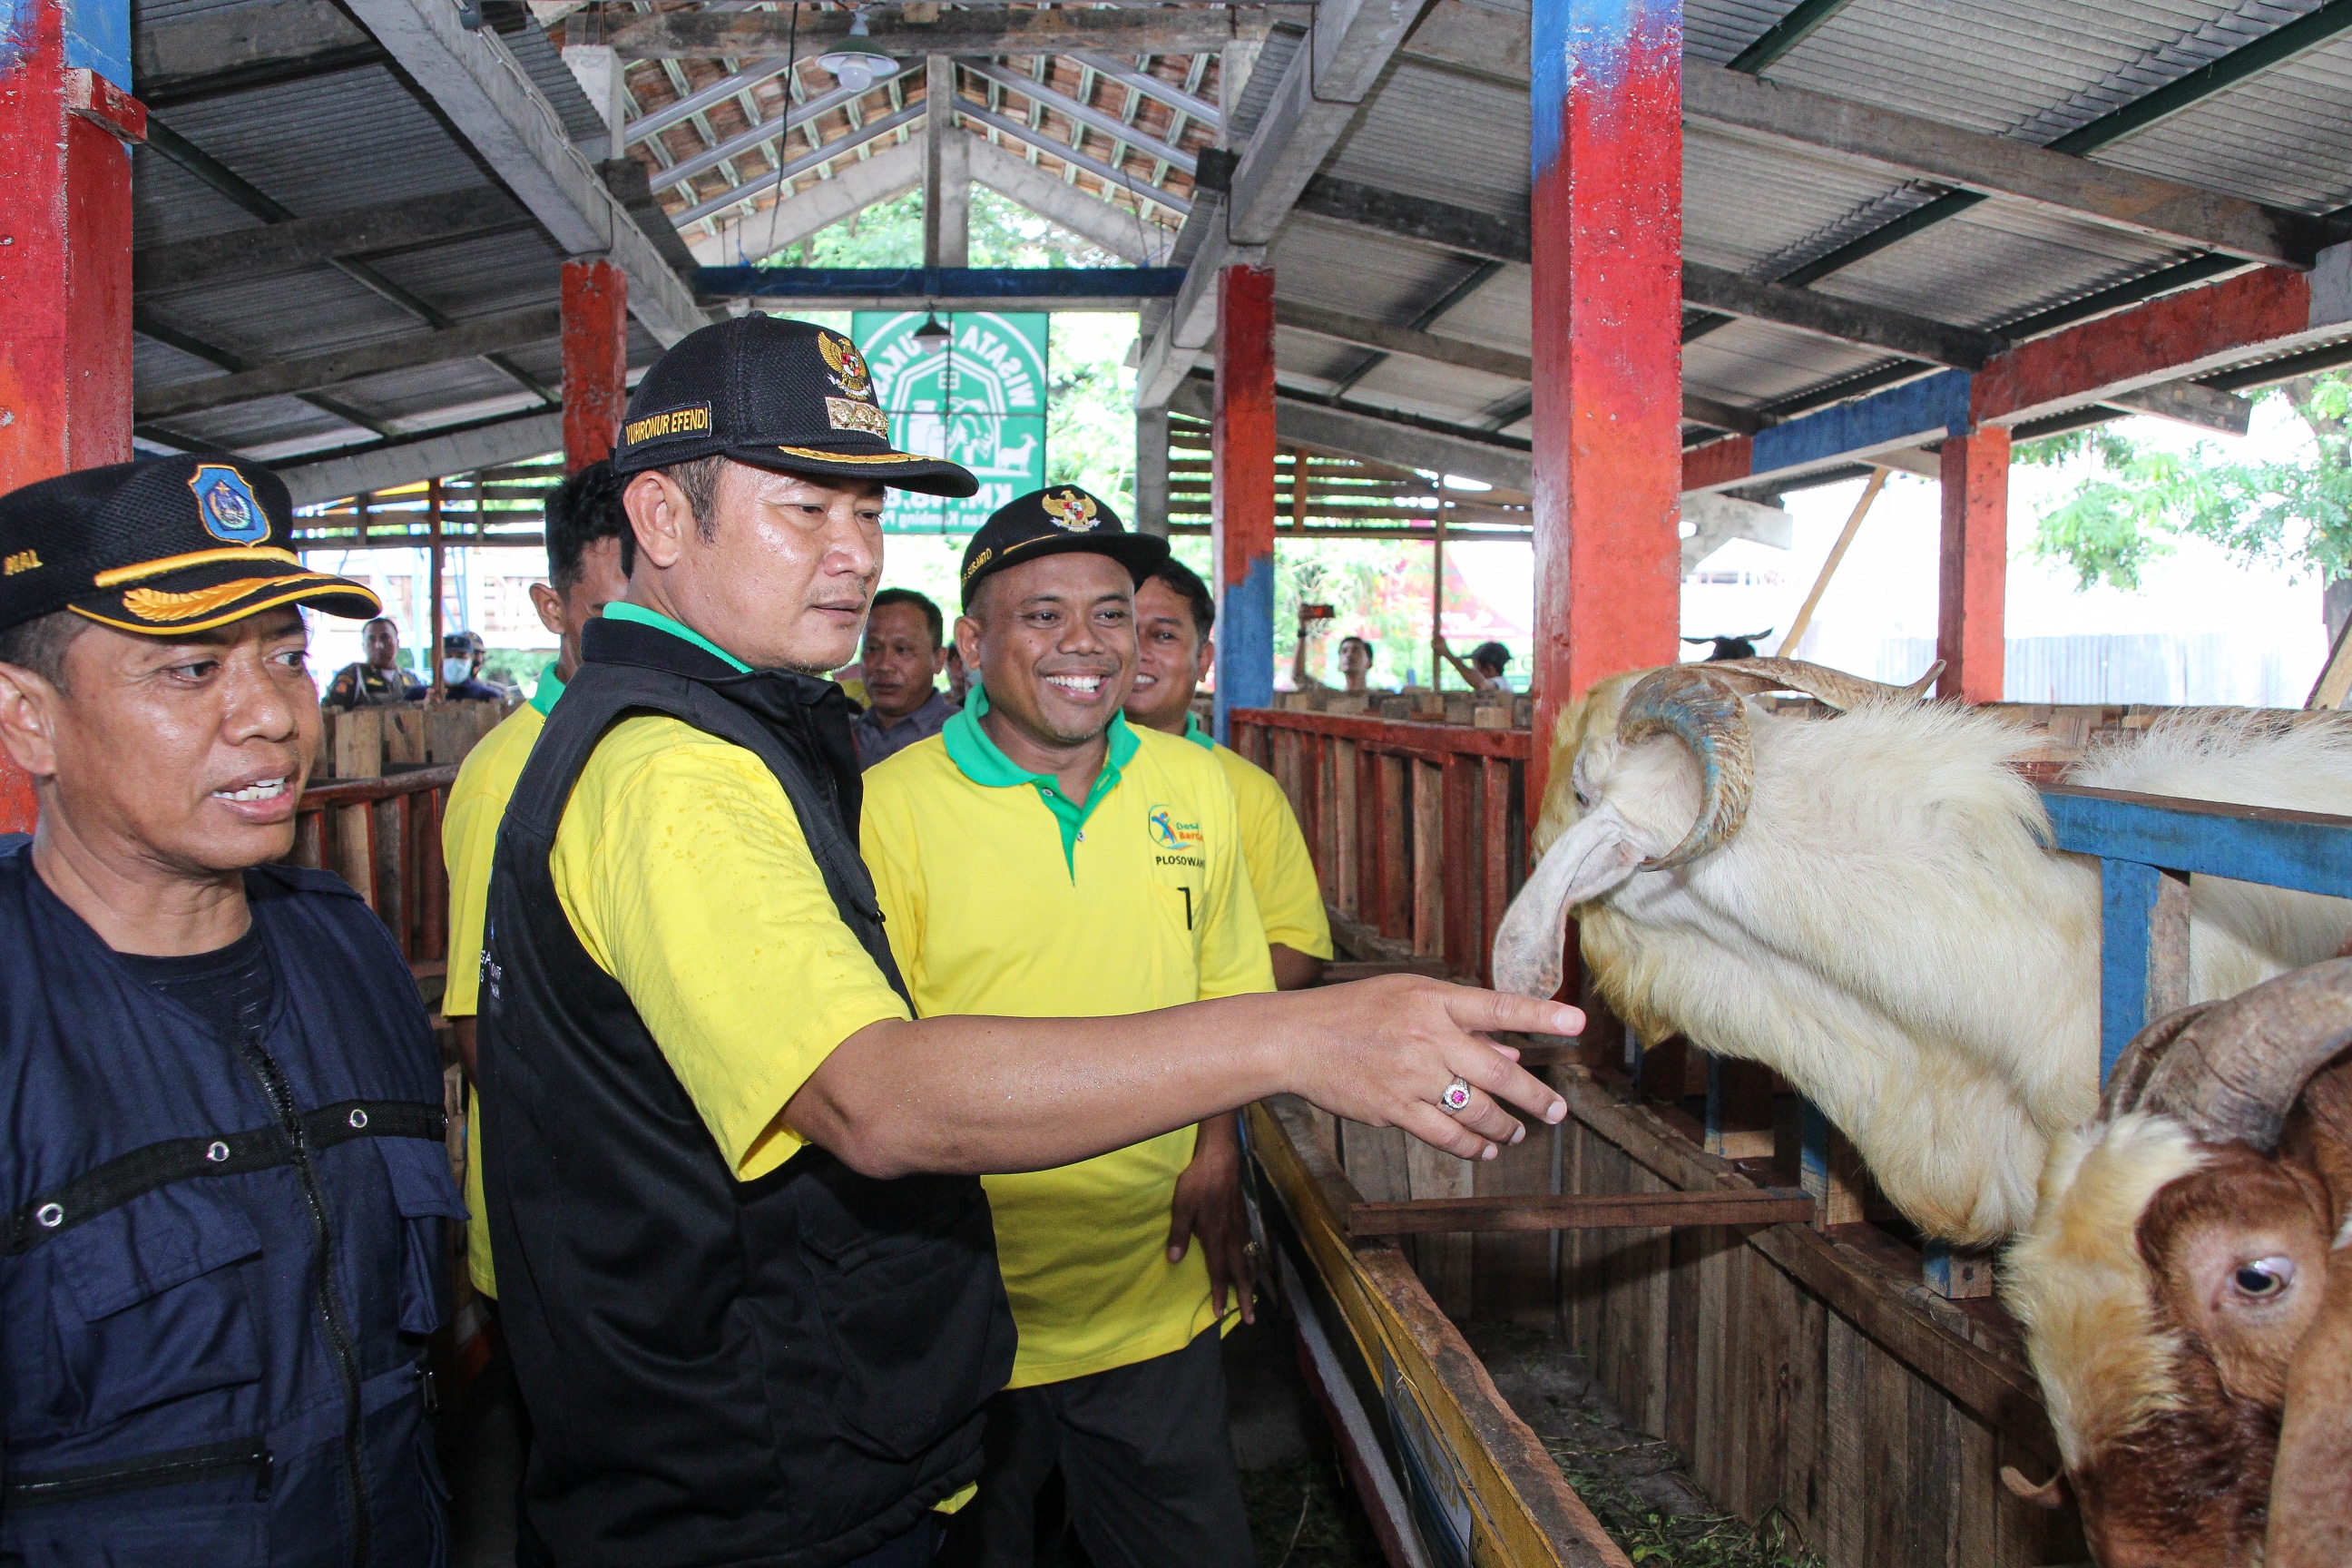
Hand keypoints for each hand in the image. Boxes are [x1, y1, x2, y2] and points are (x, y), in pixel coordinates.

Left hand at [1166, 1114, 1254, 1322]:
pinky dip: (1253, 1265)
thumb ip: (1179, 1234)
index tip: (1220, 1314)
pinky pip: (1251, 1249)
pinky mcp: (1244, 1220)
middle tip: (1250, 1320)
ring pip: (1249, 1262)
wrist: (1221, 1160)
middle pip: (1240, 1273)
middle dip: (1244, 1298)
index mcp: (1215, 1236)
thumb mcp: (1182, 1206)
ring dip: (1250, 1284)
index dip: (1220, 1294)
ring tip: (1252, 1300)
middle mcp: (1232, 1237)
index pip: (1219, 1272)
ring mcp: (1241, 1228)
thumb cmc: (1197, 1182)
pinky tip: (1251, 1268)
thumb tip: (1174, 1261)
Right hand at [1282, 976, 1578, 1161]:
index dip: (1541, 1015)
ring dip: (1505, 1126)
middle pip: (1497, 1073)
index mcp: (1434, 1001)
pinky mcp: (1394, 1108)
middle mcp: (1428, 1036)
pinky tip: (1484, 1150)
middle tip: (1557, 1110)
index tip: (1578, 1023)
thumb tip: (1510, 1054)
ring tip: (1517, 1133)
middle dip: (1535, 1097)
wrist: (1298, 1039)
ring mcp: (1412, 1075)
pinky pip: (1446, 1135)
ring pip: (1476, 1110)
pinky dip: (1472, 1146)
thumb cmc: (1355, 1012)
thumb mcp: (1408, 999)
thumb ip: (1461, 1025)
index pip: (1499, 1007)